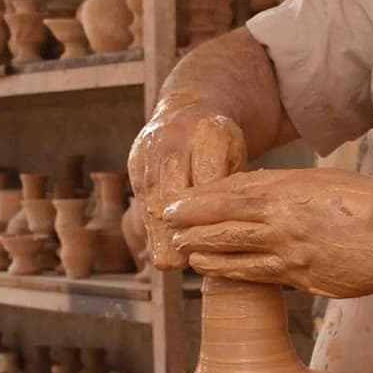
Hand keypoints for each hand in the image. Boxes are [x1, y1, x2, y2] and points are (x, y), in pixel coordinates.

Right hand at [127, 94, 248, 269]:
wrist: (189, 109)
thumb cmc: (222, 144)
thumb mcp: (237, 157)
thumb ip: (234, 189)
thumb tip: (235, 237)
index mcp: (210, 135)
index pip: (206, 180)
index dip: (206, 215)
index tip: (208, 244)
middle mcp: (175, 139)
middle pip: (172, 191)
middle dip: (175, 229)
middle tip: (181, 263)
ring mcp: (150, 148)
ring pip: (152, 196)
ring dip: (158, 232)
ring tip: (169, 263)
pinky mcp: (135, 160)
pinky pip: (141, 196)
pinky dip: (150, 223)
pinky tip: (158, 246)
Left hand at [163, 168, 372, 297]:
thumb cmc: (368, 202)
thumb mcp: (322, 181)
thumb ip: (285, 187)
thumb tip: (251, 190)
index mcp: (285, 194)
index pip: (227, 196)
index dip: (196, 202)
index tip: (174, 204)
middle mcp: (281, 224)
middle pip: (222, 225)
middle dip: (190, 228)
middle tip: (167, 230)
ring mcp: (289, 255)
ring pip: (234, 255)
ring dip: (205, 254)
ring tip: (186, 255)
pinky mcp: (301, 280)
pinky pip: (259, 276)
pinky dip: (233, 273)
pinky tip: (218, 273)